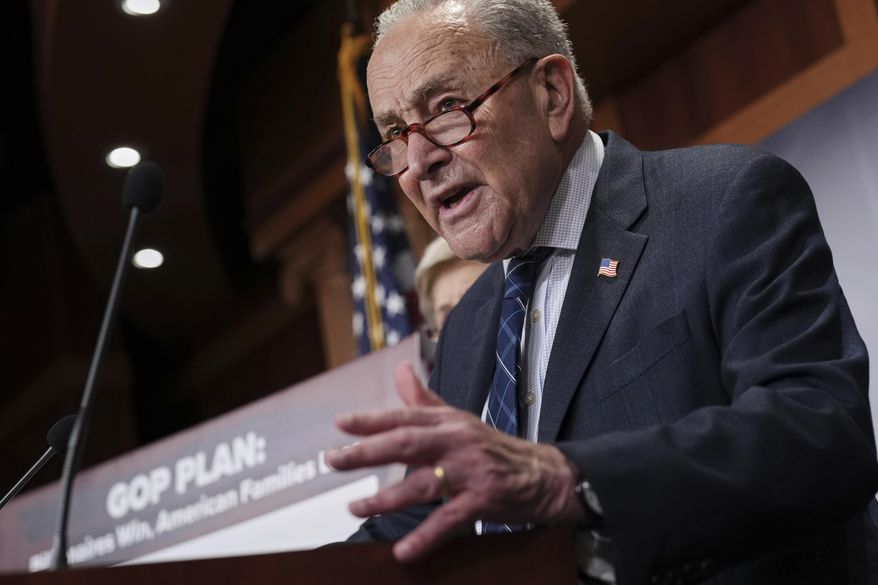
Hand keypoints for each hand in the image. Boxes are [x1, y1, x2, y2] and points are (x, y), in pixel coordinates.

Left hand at [325, 361, 586, 561]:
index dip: (371, 419)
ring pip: (421, 484)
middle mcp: (456, 441)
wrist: (543, 474)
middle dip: (366, 452)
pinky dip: (424, 538)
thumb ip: (424, 398)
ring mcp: (469, 471)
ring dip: (385, 498)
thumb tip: (400, 368)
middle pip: (406, 443)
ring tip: (355, 508)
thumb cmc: (492, 447)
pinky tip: (401, 551)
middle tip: (334, 460)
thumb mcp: (458, 418)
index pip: (404, 415)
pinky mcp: (481, 501)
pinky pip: (447, 520)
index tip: (340, 424)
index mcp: (448, 421)